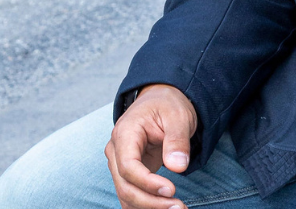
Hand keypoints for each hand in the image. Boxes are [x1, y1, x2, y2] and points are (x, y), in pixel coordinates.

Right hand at [105, 84, 197, 208]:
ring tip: (177, 208)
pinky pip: (132, 193)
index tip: (171, 190)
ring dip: (149, 207)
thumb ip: (177, 140)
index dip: (147, 183)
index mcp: (125, 133)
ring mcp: (119, 162)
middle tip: (178, 207)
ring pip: (126, 194)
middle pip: (125, 186)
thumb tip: (178, 167)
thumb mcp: (178, 116)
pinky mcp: (128, 172)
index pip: (128, 167)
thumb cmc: (168, 104)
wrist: (161, 98)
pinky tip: (163, 207)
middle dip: (150, 202)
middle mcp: (116, 150)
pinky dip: (146, 204)